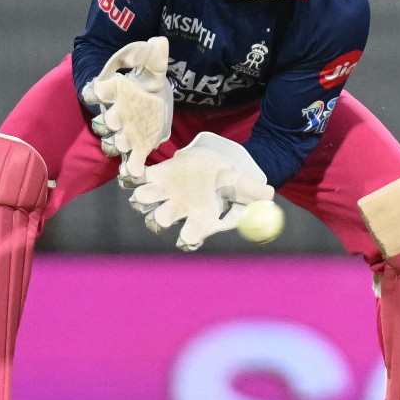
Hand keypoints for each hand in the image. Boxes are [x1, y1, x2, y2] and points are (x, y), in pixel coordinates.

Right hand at [82, 36, 172, 185]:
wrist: (152, 101)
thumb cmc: (145, 84)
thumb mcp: (153, 70)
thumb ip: (154, 58)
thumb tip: (159, 41)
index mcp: (114, 93)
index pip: (98, 91)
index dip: (99, 91)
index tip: (100, 88)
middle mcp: (114, 114)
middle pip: (105, 119)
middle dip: (110, 120)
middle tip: (115, 120)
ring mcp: (124, 132)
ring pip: (113, 140)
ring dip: (118, 141)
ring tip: (125, 142)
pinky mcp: (137, 147)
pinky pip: (129, 159)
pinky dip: (130, 167)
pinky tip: (133, 172)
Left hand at [127, 132, 274, 250]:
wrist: (219, 162)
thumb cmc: (233, 181)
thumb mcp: (247, 186)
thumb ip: (256, 193)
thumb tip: (268, 197)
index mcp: (198, 219)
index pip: (189, 237)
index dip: (188, 238)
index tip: (190, 234)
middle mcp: (178, 210)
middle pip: (158, 221)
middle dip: (161, 217)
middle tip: (171, 208)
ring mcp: (164, 193)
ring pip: (142, 203)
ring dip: (144, 198)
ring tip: (153, 189)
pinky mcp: (156, 175)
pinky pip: (135, 180)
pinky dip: (130, 177)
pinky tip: (134, 171)